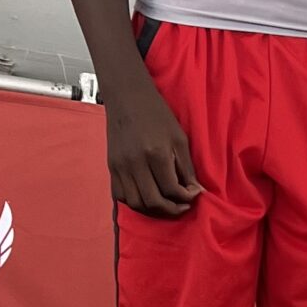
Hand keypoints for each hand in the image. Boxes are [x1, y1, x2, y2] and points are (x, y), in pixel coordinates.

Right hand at [106, 84, 202, 215]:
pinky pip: (120, 196)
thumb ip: (187, 167)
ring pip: (136, 203)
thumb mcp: (179, 138)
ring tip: (166, 204)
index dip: (186, 198)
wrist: (127, 97)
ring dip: (153, 210)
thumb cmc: (157, 115)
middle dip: (171, 209)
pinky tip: (148, 197)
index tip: (194, 194)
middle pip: (153, 201)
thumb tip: (195, 191)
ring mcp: (120, 166)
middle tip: (182, 206)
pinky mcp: (111, 167)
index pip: (172, 189)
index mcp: (156, 154)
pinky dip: (135, 202)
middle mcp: (135, 163)